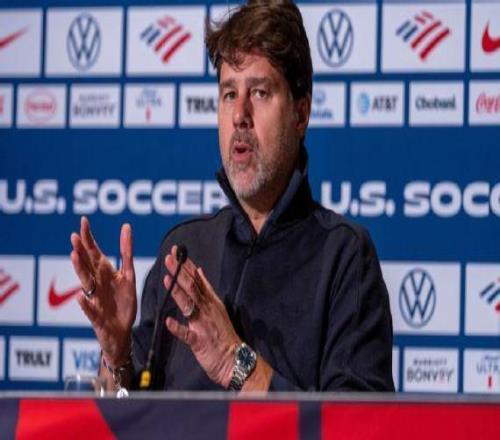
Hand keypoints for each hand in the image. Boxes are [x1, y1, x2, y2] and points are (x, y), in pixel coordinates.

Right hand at [70, 216, 136, 364]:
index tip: (83, 221)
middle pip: (87, 265)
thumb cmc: (123, 303)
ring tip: (74, 256)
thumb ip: (126, 252)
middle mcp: (97, 284)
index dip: (89, 238)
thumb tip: (126, 227)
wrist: (121, 332)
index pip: (95, 253)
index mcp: (105, 274)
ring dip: (80, 270)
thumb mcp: (128, 275)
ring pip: (85, 283)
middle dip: (81, 250)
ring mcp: (95, 300)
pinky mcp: (97, 318)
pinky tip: (79, 298)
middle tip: (75, 235)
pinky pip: (90, 310)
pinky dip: (85, 305)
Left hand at [164, 246, 239, 387]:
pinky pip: (187, 335)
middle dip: (179, 272)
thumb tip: (199, 270)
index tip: (176, 252)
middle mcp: (207, 309)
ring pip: (189, 305)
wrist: (234, 360)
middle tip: (168, 258)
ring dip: (177, 291)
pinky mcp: (200, 342)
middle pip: (192, 288)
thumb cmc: (223, 334)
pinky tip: (168, 321)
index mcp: (211, 301)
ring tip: (166, 279)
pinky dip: (178, 328)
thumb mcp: (217, 307)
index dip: (186, 266)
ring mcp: (204, 325)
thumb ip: (207, 289)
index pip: (197, 280)